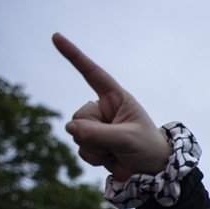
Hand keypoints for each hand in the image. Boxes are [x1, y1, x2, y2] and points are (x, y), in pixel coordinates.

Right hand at [52, 33, 169, 180]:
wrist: (153, 171)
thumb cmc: (147, 148)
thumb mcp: (126, 139)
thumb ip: (97, 133)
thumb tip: (69, 127)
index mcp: (117, 98)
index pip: (92, 74)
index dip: (74, 56)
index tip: (56, 37)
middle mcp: (104, 109)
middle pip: (81, 117)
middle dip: (95, 134)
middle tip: (117, 144)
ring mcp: (97, 126)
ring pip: (77, 134)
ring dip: (96, 148)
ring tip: (117, 152)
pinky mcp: (93, 143)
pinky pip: (81, 149)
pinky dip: (94, 158)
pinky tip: (112, 159)